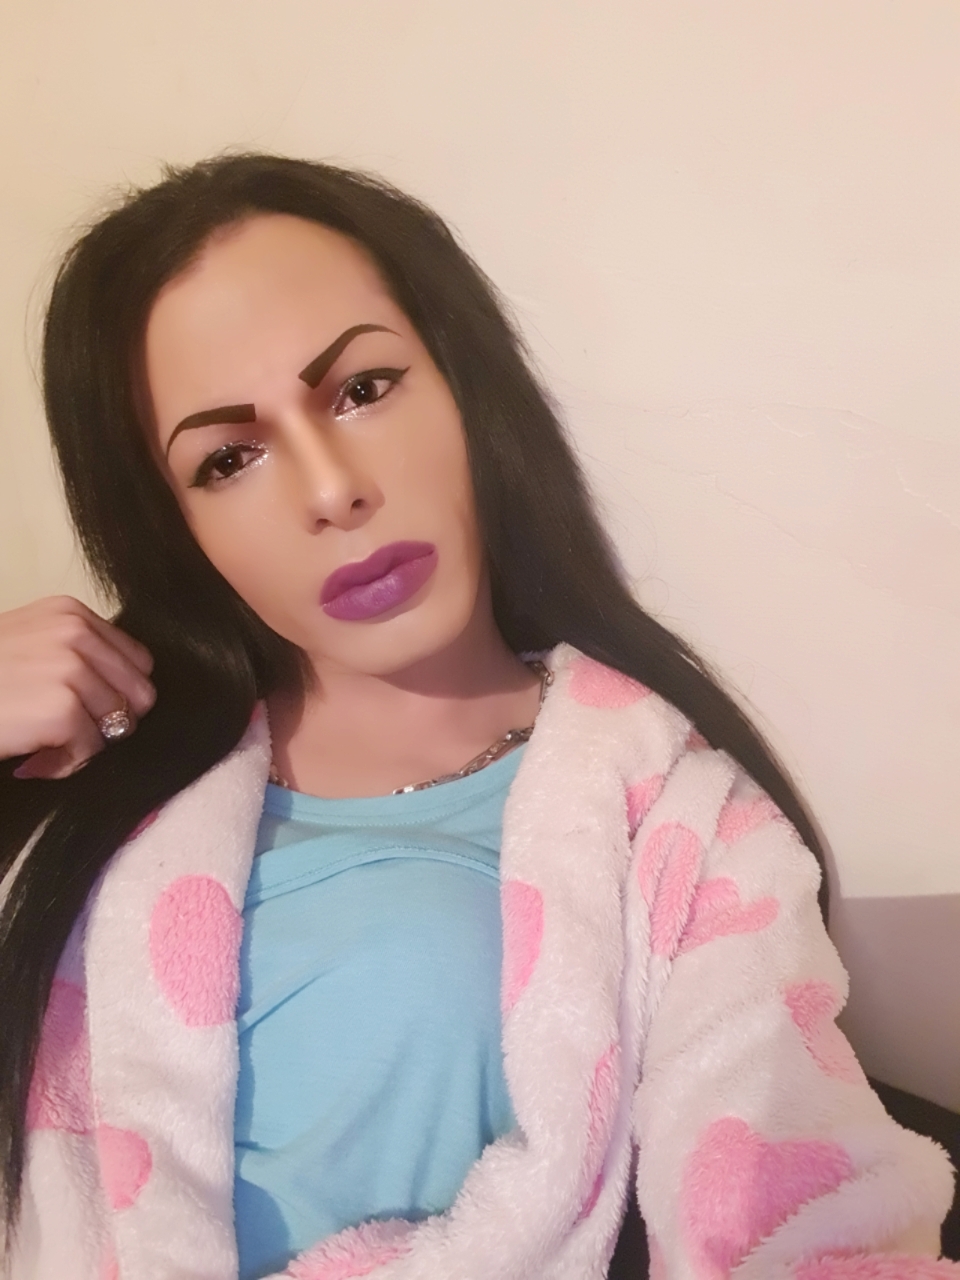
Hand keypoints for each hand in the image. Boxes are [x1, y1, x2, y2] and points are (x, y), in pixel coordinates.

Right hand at [0, 596, 154, 778]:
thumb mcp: (27, 645)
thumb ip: (75, 655)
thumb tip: (128, 697)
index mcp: (71, 614)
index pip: (138, 663)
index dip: (116, 695)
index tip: (80, 711)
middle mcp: (75, 633)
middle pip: (139, 695)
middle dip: (108, 723)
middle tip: (65, 735)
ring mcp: (71, 669)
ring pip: (118, 726)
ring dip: (82, 747)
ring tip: (41, 745)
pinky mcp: (62, 708)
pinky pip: (91, 749)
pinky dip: (63, 765)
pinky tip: (32, 760)